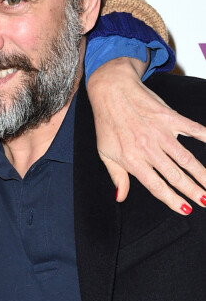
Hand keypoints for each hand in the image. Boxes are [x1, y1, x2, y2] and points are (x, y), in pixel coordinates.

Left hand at [87, 57, 205, 213]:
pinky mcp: (170, 117)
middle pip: (176, 176)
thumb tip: (121, 197)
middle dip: (194, 191)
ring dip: (203, 174)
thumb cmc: (106, 122)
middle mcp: (148, 148)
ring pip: (187, 159)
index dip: (172, 200)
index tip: (186, 210)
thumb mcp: (104, 152)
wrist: (110, 91)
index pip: (156, 186)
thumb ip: (116, 176)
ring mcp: (160, 132)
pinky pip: (194, 130)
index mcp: (131, 159)